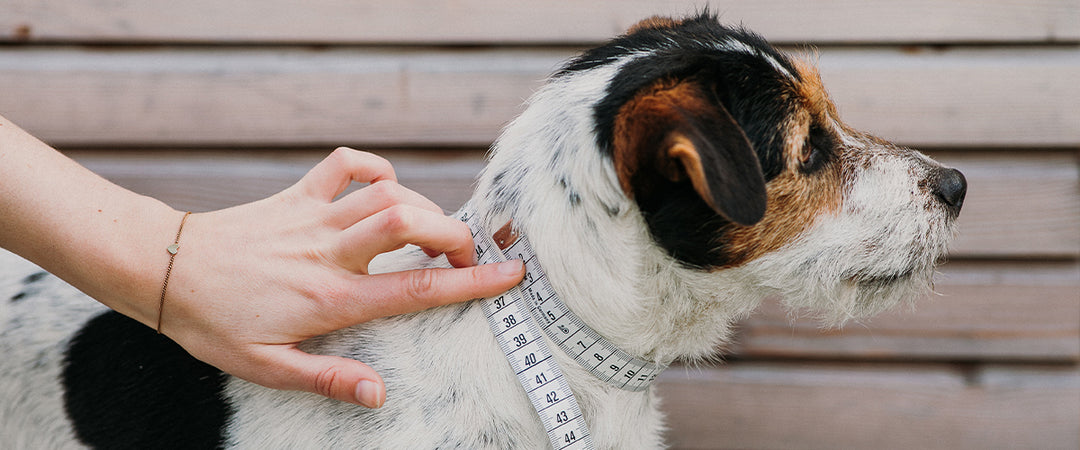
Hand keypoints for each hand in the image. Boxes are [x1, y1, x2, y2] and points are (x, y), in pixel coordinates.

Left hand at [159, 148, 523, 406]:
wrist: (165, 271)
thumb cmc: (213, 323)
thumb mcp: (266, 368)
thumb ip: (327, 379)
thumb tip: (379, 394)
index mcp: (330, 299)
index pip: (417, 289)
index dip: (471, 282)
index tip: (510, 274)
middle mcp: (329, 252)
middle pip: (413, 223)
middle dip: (456, 235)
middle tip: (464, 258)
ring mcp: (313, 218)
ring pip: (387, 193)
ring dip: (423, 208)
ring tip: (428, 234)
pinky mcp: (296, 195)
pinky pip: (345, 163)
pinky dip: (375, 168)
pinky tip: (385, 187)